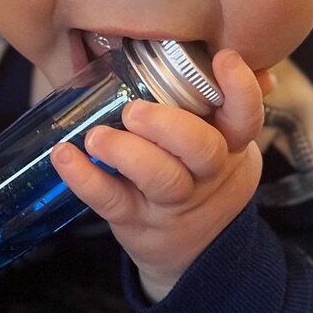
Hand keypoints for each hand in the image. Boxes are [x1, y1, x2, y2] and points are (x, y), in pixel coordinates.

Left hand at [50, 49, 272, 300]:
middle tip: (135, 111)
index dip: (240, 89)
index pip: (247, 117)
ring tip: (96, 136)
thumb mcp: (225, 145)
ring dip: (127, 153)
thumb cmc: (202, 177)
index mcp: (230, 146)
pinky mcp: (134, 220)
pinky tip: (64, 156)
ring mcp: (171, 201)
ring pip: (161, 179)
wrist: (195, 254)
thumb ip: (227, 102)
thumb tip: (247, 58)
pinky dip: (84, 178)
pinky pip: (110, 201)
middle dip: (170, 126)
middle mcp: (207, 174)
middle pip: (203, 150)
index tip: (223, 58)